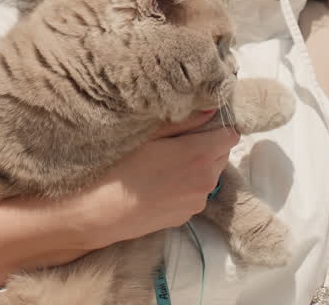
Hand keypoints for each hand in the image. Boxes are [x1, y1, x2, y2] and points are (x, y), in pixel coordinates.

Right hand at [0, 111, 236, 286]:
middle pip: (220, 154)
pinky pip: (194, 193)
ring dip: (196, 166)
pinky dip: (185, 185)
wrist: (99, 213)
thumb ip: (184, 121)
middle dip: (206, 144)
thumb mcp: (147, 134)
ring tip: (164, 162)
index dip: (216, 125)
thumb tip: (211, 110)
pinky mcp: (184, 217)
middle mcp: (206, 181)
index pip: (230, 134)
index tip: (198, 121)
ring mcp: (196, 202)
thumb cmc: (117, 167)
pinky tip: (159, 182)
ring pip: (208, 175)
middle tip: (176, 140)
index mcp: (200, 155)